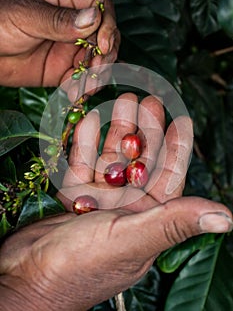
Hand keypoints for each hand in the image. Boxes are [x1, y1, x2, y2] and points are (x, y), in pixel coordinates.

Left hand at [0, 0, 119, 87]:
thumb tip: (93, 19)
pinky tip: (75, 94)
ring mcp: (68, 50)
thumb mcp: (26, 15)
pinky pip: (80, 80)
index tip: (102, 44)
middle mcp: (72, 26)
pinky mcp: (61, 72)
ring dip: (97, 75)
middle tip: (97, 68)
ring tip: (87, 86)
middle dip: (106, 54)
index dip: (107, 25)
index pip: (100, 8)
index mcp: (65, 2)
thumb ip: (59, 20)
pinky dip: (82, 89)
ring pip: (96, 61)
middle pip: (104, 37)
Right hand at [0, 93, 231, 310]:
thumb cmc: (81, 266)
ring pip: (111, 160)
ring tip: (121, 102)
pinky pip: (83, 165)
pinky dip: (85, 144)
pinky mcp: (73, 199)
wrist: (26, 280)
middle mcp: (125, 211)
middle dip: (144, 131)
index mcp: (146, 222)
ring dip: (116, 131)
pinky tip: (89, 121)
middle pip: (139, 163)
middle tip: (146, 101)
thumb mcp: (132, 239)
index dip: (176, 148)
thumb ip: (175, 223)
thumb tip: (226, 218)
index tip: (180, 118)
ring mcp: (98, 203)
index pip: (168, 178)